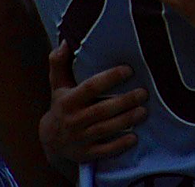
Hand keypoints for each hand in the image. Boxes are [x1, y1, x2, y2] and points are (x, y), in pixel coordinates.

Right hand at [39, 41, 149, 163]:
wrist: (50, 140)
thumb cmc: (61, 105)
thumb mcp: (57, 84)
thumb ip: (59, 62)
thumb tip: (65, 41)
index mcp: (68, 100)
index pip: (91, 87)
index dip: (110, 78)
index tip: (129, 70)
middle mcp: (73, 119)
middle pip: (102, 110)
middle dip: (124, 101)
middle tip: (144, 93)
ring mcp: (80, 138)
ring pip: (105, 129)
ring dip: (126, 120)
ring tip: (144, 111)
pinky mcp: (86, 153)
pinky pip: (104, 151)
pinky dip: (119, 145)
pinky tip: (134, 137)